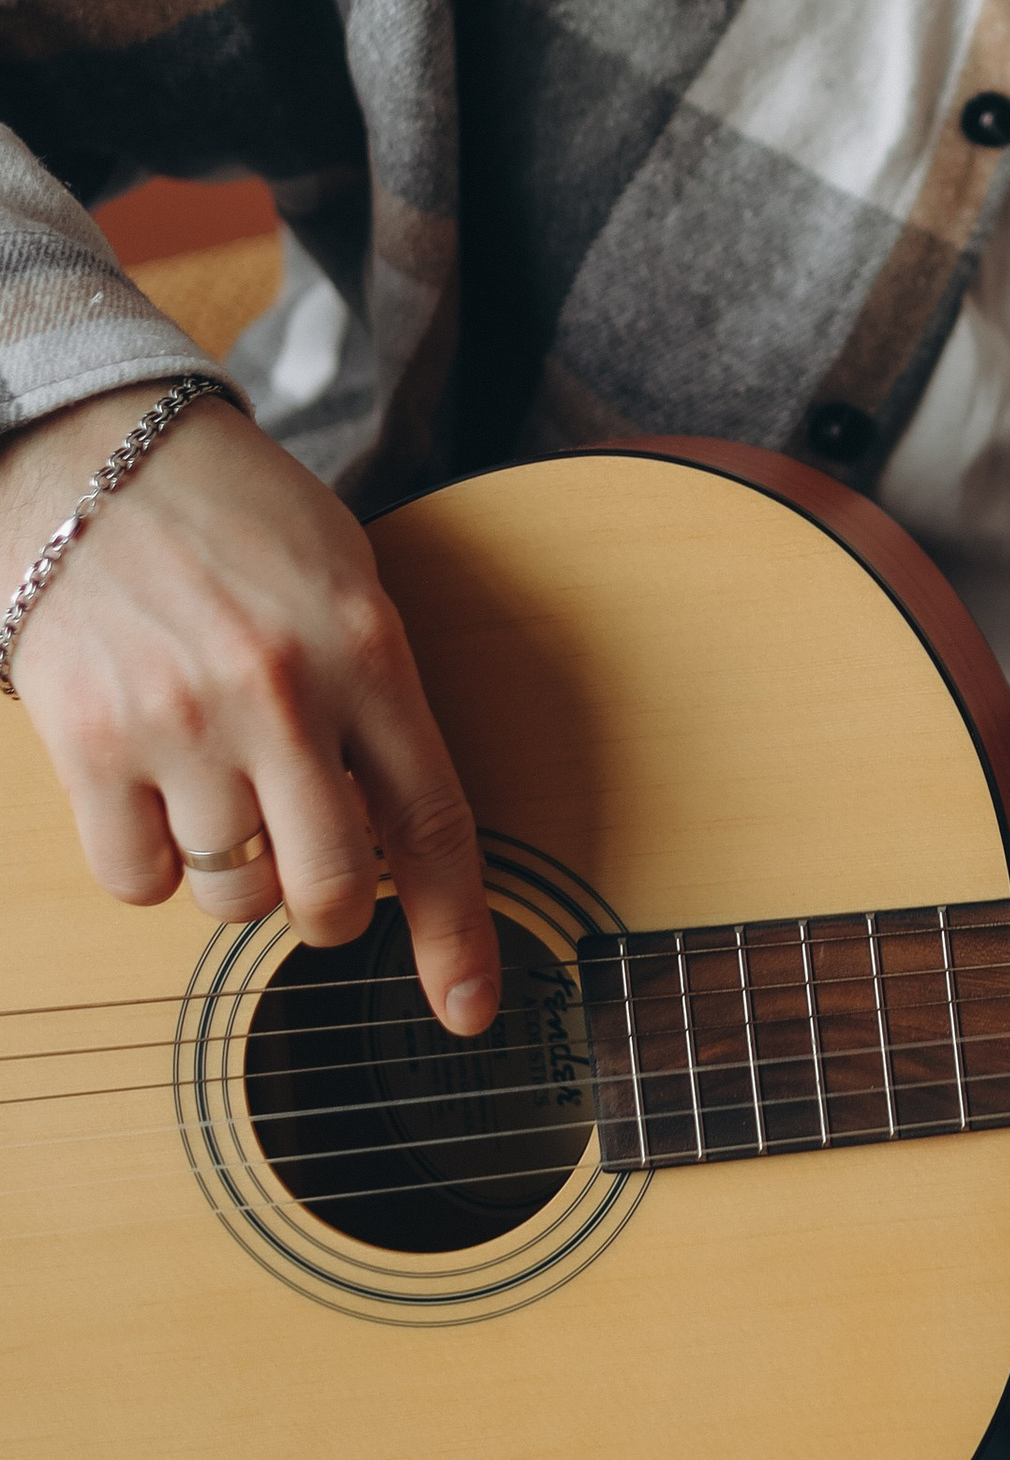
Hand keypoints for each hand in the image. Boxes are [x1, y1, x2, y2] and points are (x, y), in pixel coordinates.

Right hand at [0, 385, 497, 1031]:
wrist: (95, 449)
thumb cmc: (236, 517)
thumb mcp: (345, 577)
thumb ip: (378, 698)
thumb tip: (393, 835)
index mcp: (367, 650)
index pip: (433, 822)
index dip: (456, 932)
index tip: (469, 1010)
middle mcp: (282, 695)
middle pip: (328, 893)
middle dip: (328, 913)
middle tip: (311, 870)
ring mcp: (181, 723)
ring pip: (229, 896)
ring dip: (233, 875)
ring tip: (217, 789)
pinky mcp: (90, 743)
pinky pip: (137, 881)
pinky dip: (149, 865)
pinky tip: (151, 794)